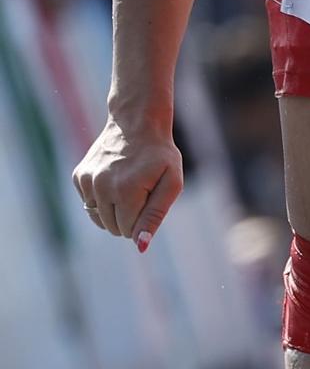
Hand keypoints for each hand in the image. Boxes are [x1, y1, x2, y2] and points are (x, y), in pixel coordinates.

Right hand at [72, 117, 182, 250]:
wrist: (137, 124)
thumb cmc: (160, 155)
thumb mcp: (172, 183)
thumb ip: (156, 215)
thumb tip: (140, 245)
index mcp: (126, 191)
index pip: (130, 231)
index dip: (144, 222)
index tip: (151, 201)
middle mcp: (101, 187)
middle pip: (113, 227)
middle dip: (130, 218)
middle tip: (142, 192)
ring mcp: (87, 181)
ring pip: (99, 219)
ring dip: (115, 211)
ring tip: (129, 187)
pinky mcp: (78, 176)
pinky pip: (90, 204)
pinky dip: (103, 199)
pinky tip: (115, 179)